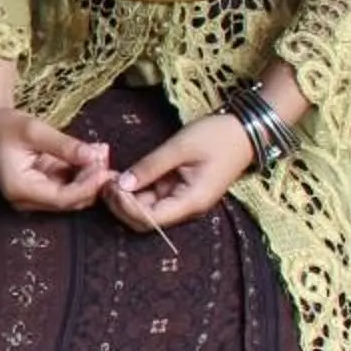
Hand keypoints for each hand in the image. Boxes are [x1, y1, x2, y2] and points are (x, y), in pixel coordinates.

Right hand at [0, 103, 112, 211]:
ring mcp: (33, 195)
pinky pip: (67, 184)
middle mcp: (25, 199)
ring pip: (72, 194)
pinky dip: (81, 171)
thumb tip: (95, 157)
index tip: (105, 168)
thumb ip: (65, 145)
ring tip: (100, 149)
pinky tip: (91, 152)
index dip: (88, 186)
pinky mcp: (40, 187)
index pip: (62, 198)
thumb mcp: (34, 131)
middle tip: (105, 154)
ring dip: (89, 175)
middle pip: (69, 200)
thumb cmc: (4, 125)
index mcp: (19, 188)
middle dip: (91, 181)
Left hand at [107, 114, 252, 232]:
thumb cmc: (217, 137)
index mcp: (191, 202)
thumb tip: (122, 184)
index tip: (112, 185)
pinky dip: (135, 188)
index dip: (126, 207)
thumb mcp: (180, 147)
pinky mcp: (178, 189)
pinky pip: (151, 196)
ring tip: (109, 175)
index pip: (149, 220)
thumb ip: (150, 166)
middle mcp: (185, 207)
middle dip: (120, 204)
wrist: (245, 131)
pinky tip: (122, 174)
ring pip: (145, 209)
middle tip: (104, 180)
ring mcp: (181, 199)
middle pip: (144, 220)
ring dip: (125, 196)